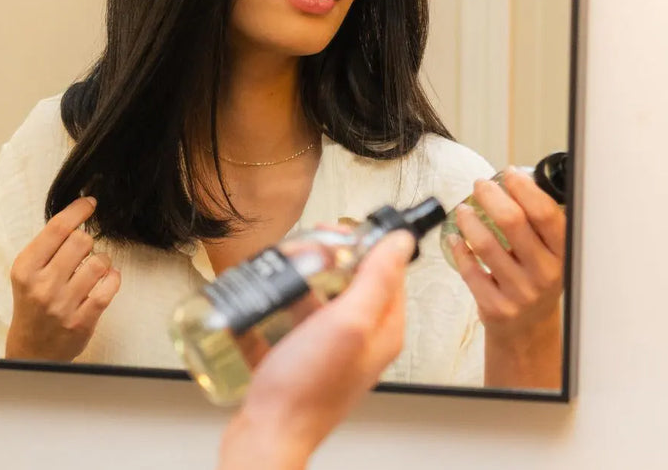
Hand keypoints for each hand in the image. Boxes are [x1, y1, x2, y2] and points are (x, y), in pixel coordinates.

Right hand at [5, 197, 120, 360]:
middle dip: (88, 240)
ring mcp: (63, 305)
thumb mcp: (27, 274)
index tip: (90, 203)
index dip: (78, 210)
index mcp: (25, 269)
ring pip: (99, 262)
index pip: (57, 228)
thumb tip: (76, 216)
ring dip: (102, 260)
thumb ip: (47, 248)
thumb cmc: (32, 305)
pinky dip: (113, 278)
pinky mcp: (82, 321)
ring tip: (95, 268)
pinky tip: (108, 279)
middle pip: (81, 241)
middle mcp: (42, 285)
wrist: (31, 350)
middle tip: (84, 250)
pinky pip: (109, 288)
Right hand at [218, 229, 414, 469]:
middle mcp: (360, 338)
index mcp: (383, 329)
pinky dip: (280, 302)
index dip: (366, 244)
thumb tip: (402, 242)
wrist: (267, 434)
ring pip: (319, 294)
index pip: (388, 270)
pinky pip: (294, 316)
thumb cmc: (307, 389)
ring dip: (300, 276)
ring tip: (280, 271)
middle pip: (350, 279)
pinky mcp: (302, 355)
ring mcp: (330, 348)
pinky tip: (266, 297)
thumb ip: (378, 280)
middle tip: (304, 251)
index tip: (339, 233)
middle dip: (326, 258)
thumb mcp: (348, 323)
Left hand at [449, 169, 564, 388]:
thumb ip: (539, 223)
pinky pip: (470, 270)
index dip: (524, 188)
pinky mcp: (496, 307)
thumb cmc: (536, 278)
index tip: (509, 173)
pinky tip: (455, 237)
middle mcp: (545, 273)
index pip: (545, 213)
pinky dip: (459, 249)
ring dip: (469, 220)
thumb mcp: (551, 254)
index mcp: (563, 254)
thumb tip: (516, 180)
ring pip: (485, 244)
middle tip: (480, 185)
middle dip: (491, 195)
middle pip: (512, 222)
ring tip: (464, 209)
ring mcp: (520, 292)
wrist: (528, 329)